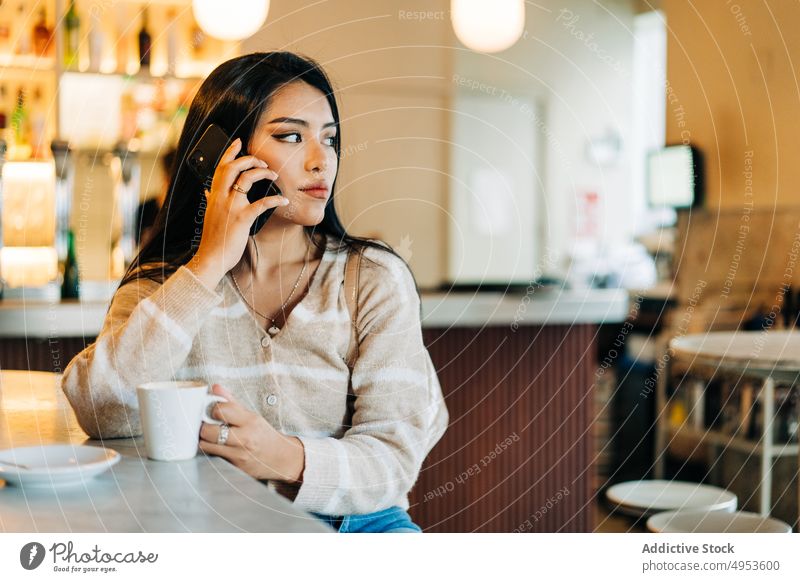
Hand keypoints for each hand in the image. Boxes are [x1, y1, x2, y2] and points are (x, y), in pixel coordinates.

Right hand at [188, 138, 288, 288]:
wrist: (211, 258)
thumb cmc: (213, 239)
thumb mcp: (209, 216)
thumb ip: (210, 201)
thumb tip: (207, 191)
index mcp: (213, 196)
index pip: (219, 167)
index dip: (229, 152)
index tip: (238, 142)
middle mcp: (220, 198)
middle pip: (232, 167)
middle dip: (249, 159)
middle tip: (262, 161)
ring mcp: (230, 207)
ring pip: (246, 179)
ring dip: (262, 173)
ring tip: (274, 174)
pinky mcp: (242, 218)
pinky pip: (261, 204)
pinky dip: (275, 199)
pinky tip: (284, 199)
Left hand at [199, 384, 304, 482]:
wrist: (281, 458)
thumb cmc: (265, 435)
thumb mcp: (252, 416)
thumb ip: (232, 402)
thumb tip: (215, 388)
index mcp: (250, 421)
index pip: (220, 410)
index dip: (213, 410)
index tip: (215, 412)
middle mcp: (244, 438)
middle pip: (207, 430)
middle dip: (204, 426)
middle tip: (208, 425)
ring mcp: (238, 455)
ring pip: (205, 446)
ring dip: (204, 440)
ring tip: (211, 436)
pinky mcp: (234, 467)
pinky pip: (213, 457)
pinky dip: (211, 451)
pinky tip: (218, 447)